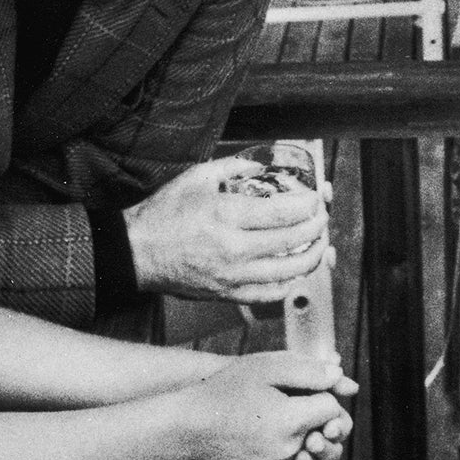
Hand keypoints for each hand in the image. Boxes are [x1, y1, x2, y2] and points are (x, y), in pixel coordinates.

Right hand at [125, 158, 329, 301]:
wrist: (138, 252)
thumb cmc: (164, 214)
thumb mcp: (197, 177)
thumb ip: (233, 167)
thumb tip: (261, 165)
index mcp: (227, 216)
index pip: (284, 213)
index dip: (308, 205)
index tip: (316, 198)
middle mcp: (233, 249)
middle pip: (292, 241)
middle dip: (316, 227)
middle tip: (321, 217)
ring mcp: (232, 276)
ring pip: (288, 272)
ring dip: (311, 257)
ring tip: (317, 244)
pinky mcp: (228, 294)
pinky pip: (269, 295)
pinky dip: (288, 284)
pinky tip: (294, 272)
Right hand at [176, 351, 355, 459]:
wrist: (189, 423)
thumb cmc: (227, 388)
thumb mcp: (267, 367)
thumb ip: (309, 371)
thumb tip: (344, 380)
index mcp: (291, 420)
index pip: (332, 410)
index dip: (325, 395)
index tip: (308, 389)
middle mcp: (287, 450)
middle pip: (327, 439)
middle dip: (322, 422)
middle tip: (304, 408)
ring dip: (309, 444)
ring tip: (294, 427)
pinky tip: (279, 444)